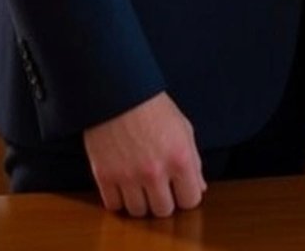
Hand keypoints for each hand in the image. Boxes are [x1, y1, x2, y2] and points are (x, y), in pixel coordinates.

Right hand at [81, 91, 204, 216]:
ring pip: (138, 212)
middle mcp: (155, 171)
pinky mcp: (104, 176)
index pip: (190, 200)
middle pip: (163, 211)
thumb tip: (199, 187)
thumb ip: (194, 161)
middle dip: (164, 202)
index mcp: (180, 158)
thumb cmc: (153, 108)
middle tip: (160, 189)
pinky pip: (114, 205)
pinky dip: (118, 199)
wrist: (118, 93)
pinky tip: (123, 185)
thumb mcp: (183, 129)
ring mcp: (128, 176)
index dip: (186, 196)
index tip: (181, 190)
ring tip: (140, 186)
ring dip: (141, 202)